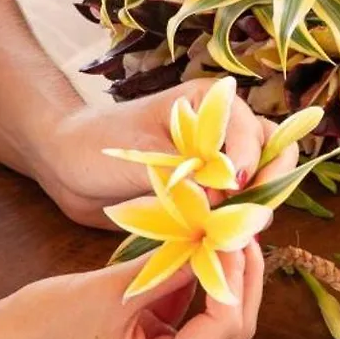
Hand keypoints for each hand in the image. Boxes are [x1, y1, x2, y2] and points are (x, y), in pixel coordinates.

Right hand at [0, 248, 264, 338]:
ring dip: (223, 283)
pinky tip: (200, 254)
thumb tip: (218, 238)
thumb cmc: (41, 326)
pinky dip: (197, 291)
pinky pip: (190, 325)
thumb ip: (170, 268)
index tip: (236, 232)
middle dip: (240, 280)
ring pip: (216, 329)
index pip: (225, 328)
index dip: (236, 276)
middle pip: (230, 333)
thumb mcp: (113, 291)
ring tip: (227, 236)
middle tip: (243, 231)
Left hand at [31, 78, 268, 228]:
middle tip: (250, 214)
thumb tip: (226, 197)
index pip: (252, 129)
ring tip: (233, 229)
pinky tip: (222, 236)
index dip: (249, 159)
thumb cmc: (98, 146)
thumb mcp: (144, 156)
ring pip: (262, 177)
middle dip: (267, 182)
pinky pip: (239, 201)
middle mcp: (223, 127)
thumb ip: (187, 174)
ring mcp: (219, 158)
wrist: (67, 165)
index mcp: (210, 102)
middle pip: (273, 149)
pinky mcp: (209, 187)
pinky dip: (238, 218)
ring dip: (255, 203)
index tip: (235, 187)